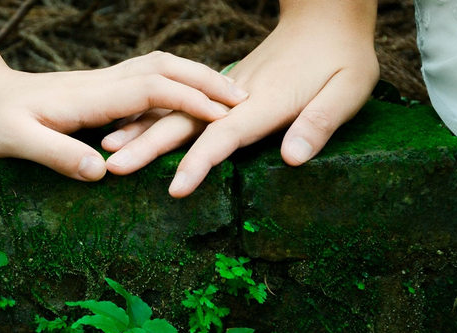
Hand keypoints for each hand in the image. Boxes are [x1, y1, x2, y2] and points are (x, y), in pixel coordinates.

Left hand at [0, 0, 247, 181]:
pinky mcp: (101, 89)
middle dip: (205, 81)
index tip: (223, 116)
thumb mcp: (13, 142)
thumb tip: (100, 172)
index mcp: (89, 97)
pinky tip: (189, 98)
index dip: (188, 100)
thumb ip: (55, 154)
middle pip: (164, 69)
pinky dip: (178, 83)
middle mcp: (102, 84)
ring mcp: (102, 83)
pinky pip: (149, 79)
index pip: (150, 90)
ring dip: (195, 77)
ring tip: (228, 97)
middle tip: (243, 99)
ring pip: (160, 68)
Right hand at [102, 0, 378, 196]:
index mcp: (266, 100)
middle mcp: (239, 95)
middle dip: (148, 145)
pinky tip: (134, 126)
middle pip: (185, 120)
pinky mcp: (228, 88)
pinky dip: (155, 116)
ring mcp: (229, 89)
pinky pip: (184, 104)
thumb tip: (291, 159)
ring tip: (108, 148)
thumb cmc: (344, 58)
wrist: (327, 18)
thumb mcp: (348, 90)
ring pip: (177, 110)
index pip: (224, 135)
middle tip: (114, 167)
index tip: (175, 190)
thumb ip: (319, 123)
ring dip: (141, 129)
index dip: (199, 163)